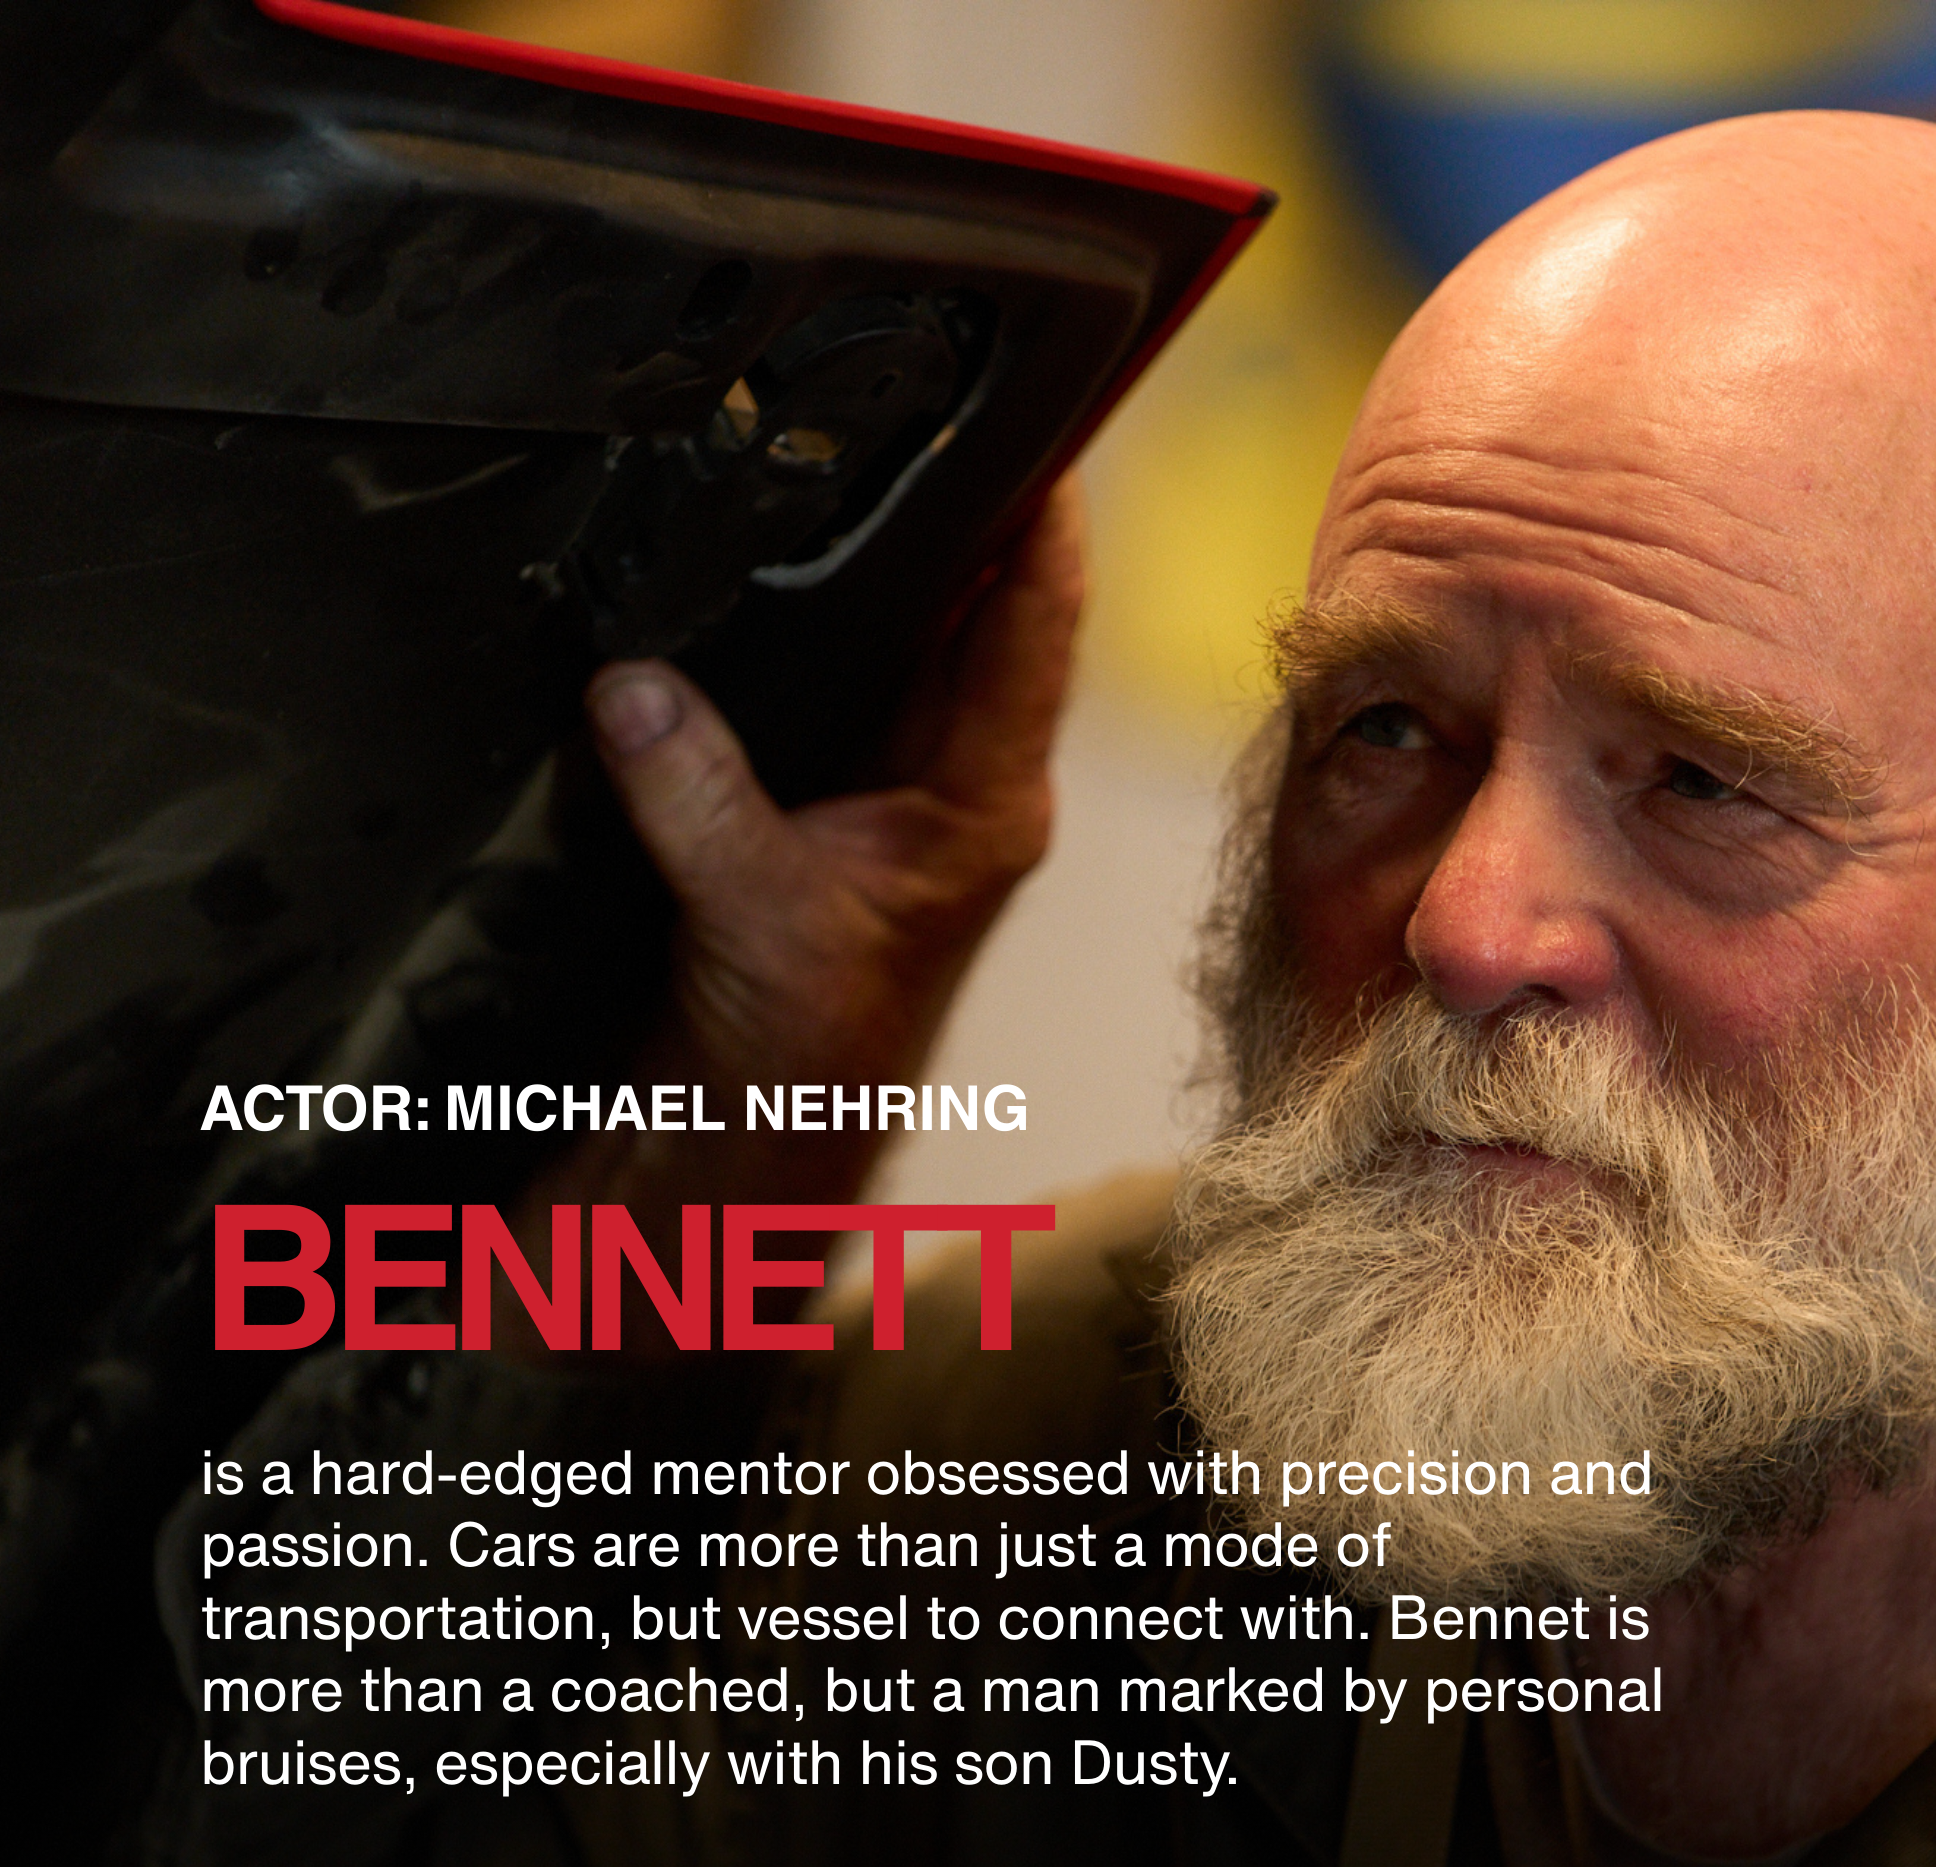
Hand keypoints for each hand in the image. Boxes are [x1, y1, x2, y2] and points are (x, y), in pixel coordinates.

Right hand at [570, 478, 1084, 1208]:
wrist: (753, 1143)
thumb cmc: (798, 1059)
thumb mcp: (750, 915)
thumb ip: (695, 791)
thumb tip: (633, 685)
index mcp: (985, 804)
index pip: (1036, 625)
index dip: (1043, 516)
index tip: (1039, 420)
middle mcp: (959, 785)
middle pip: (983, 609)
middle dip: (959, 506)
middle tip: (930, 396)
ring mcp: (898, 791)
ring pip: (910, 637)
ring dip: (884, 556)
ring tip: (857, 446)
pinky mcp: (828, 802)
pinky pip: (833, 678)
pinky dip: (809, 618)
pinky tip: (773, 559)